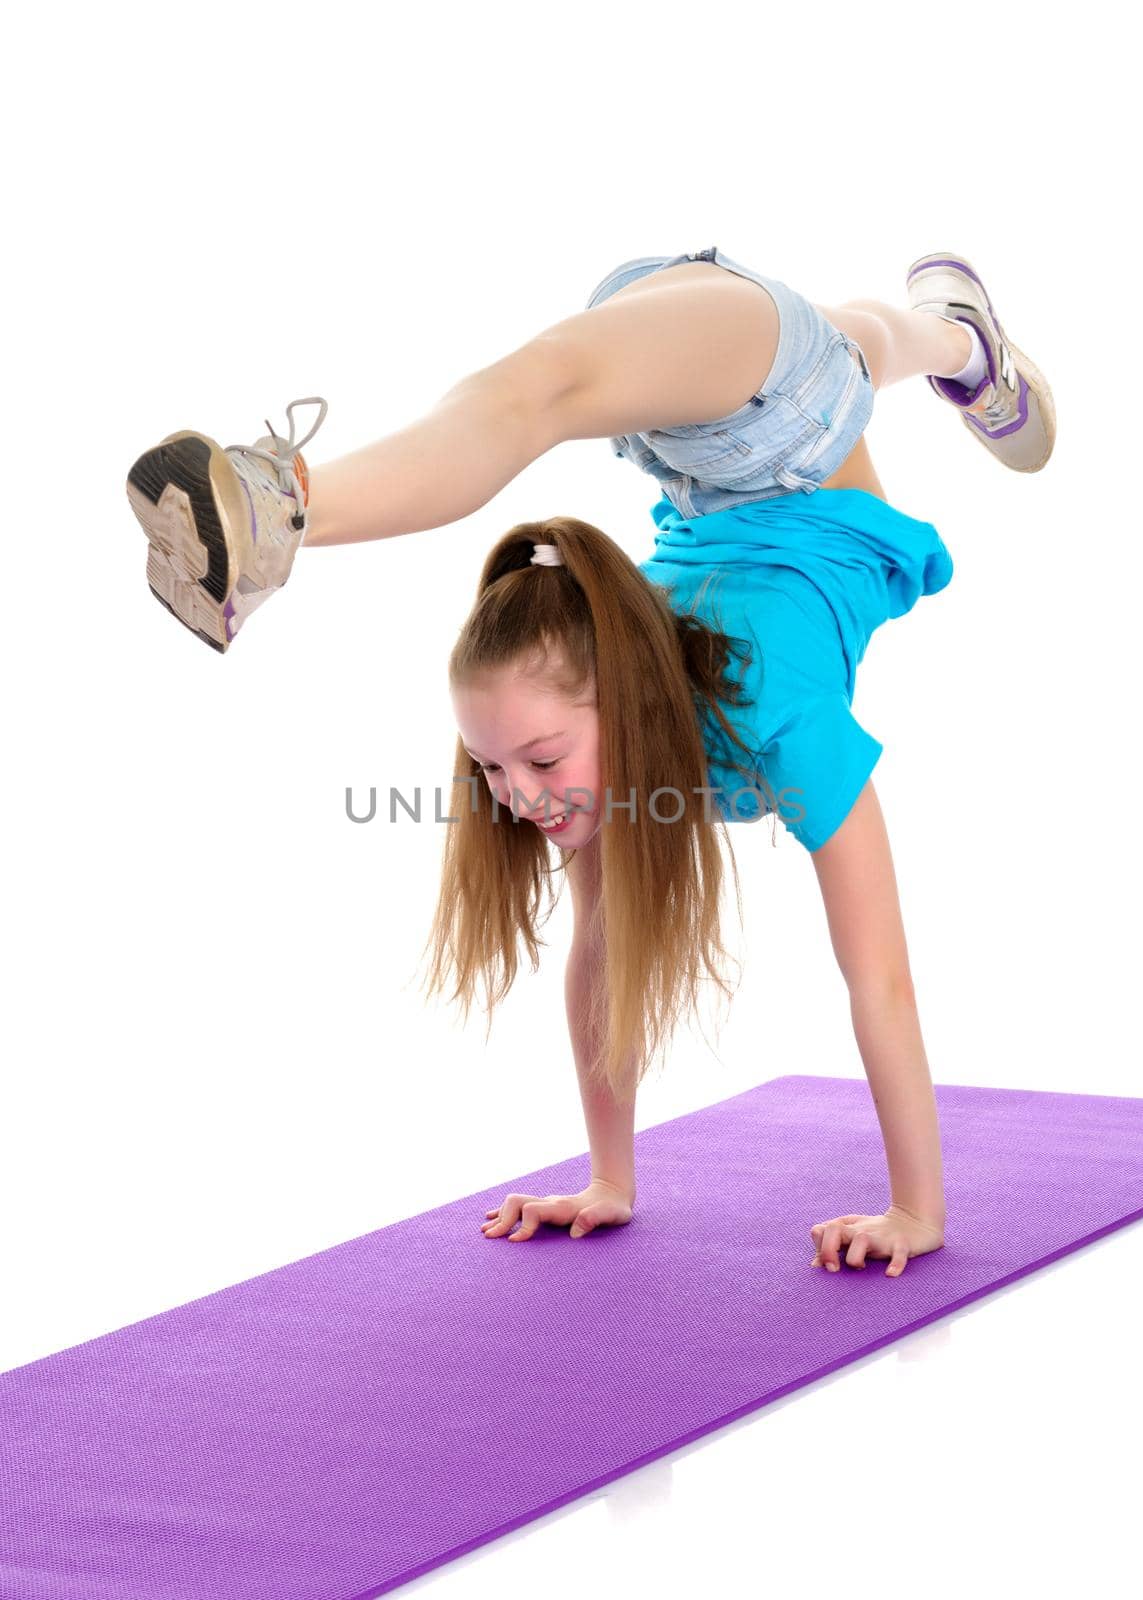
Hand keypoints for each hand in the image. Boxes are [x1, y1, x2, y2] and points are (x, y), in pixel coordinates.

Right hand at [481, 1179, 634, 1241]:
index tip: (513, 1242)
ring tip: (485, 1231)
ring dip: (500, 1217)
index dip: (522, 1226)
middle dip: (502, 1220)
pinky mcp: (546, 1207)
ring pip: (515, 1203)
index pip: (532, 1211)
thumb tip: (575, 1233)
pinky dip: (504, 1213)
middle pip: (517, 1203)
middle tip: (490, 1237)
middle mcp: (550, 1203)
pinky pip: (519, 1207)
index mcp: (562, 1207)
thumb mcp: (612, 1215)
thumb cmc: (614, 1209)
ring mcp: (547, 1203)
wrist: (613, 1193)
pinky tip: (492, 1219)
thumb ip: (594, 1219)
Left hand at [810, 1203, 944, 1276]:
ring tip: (860, 1268)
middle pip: (835, 1229)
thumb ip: (833, 1248)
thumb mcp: (852, 1238)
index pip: (821, 1230)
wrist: (914, 1223)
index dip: (819, 1247)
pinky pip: (899, 1253)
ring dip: (855, 1257)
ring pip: (862, 1239)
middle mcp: (862, 1230)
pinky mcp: (902, 1244)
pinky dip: (895, 1264)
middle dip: (828, 1249)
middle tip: (833, 1269)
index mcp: (848, 1228)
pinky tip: (891, 1274)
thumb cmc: (877, 1235)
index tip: (825, 1264)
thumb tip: (814, 1265)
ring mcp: (882, 1237)